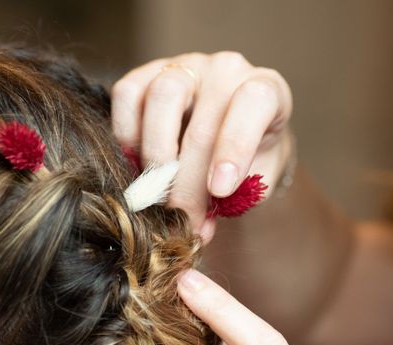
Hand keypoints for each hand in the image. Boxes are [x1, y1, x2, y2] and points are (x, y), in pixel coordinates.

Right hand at [111, 52, 292, 241]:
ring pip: (162, 97)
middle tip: (181, 220)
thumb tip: (197, 229)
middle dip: (186, 184)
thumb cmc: (246, 163)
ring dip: (155, 157)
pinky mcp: (146, 73)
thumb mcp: (255, 182)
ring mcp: (184, 67)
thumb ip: (234, 200)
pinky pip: (127, 95)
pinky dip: (126, 136)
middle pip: (200, 124)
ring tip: (158, 193)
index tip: (220, 190)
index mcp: (266, 91)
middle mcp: (226, 70)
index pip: (253, 104)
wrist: (224, 142)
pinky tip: (137, 163)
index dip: (235, 148)